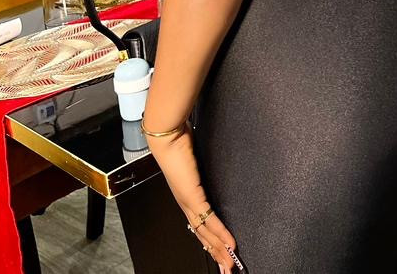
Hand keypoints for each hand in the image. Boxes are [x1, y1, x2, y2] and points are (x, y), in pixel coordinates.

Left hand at [146, 122, 239, 272]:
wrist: (167, 136)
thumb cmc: (179, 144)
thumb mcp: (195, 160)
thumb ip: (203, 168)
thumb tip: (213, 168)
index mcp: (186, 197)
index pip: (200, 225)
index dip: (211, 241)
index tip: (221, 253)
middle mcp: (186, 204)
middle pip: (202, 235)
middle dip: (216, 254)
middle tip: (227, 269)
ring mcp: (188, 202)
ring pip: (205, 233)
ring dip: (219, 249)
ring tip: (230, 263)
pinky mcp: (192, 196)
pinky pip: (209, 219)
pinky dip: (220, 233)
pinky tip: (229, 243)